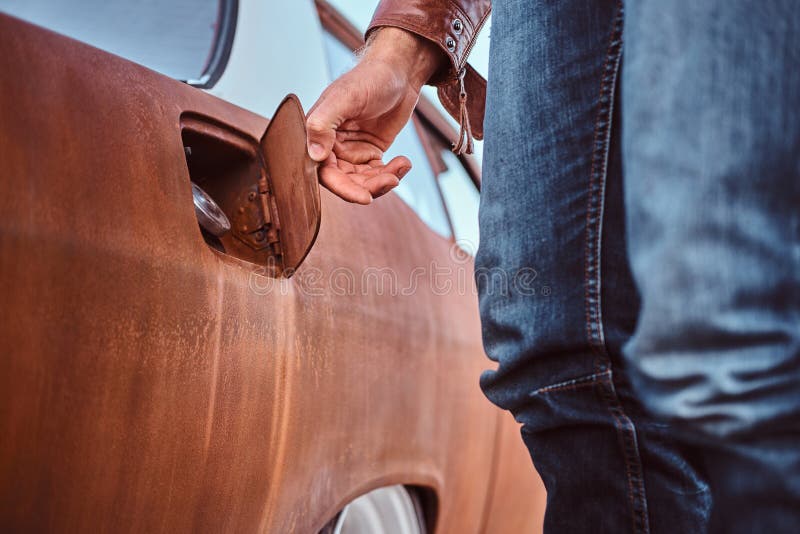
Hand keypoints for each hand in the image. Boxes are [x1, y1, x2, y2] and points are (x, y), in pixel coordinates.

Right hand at [306, 28, 444, 203]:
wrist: (398, 71)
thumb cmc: (368, 78)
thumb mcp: (345, 97)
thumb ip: (323, 124)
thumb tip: (314, 155)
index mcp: (317, 133)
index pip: (324, 171)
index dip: (343, 188)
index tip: (364, 198)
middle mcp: (331, 146)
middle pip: (345, 181)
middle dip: (368, 186)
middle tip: (391, 181)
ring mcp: (352, 151)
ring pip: (363, 182)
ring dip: (382, 181)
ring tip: (400, 168)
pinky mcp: (371, 153)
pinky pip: (378, 174)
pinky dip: (392, 173)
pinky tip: (403, 162)